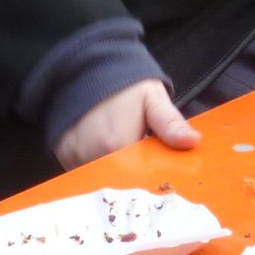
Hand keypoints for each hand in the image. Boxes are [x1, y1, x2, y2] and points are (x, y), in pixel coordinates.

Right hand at [53, 78, 199, 170]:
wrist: (84, 70)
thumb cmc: (122, 85)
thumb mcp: (152, 98)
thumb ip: (170, 123)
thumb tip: (191, 142)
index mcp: (116, 144)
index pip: (139, 181)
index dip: (151, 181)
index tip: (160, 174)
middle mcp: (90, 156)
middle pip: (119, 184)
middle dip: (134, 179)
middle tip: (144, 162)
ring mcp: (73, 158)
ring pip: (101, 181)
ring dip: (116, 175)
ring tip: (126, 155)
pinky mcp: (63, 157)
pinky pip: (84, 174)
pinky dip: (97, 170)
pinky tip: (107, 154)